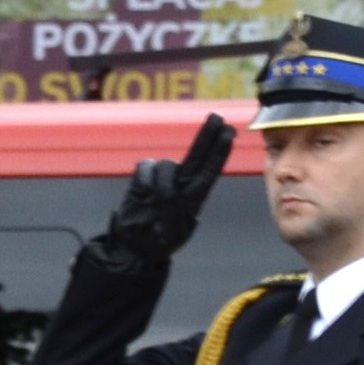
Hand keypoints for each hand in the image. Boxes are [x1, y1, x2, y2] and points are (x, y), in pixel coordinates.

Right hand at [99, 113, 236, 267]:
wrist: (133, 247)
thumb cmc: (158, 242)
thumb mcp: (173, 233)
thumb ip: (173, 210)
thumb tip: (166, 188)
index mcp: (195, 197)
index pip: (211, 169)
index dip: (220, 151)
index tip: (230, 133)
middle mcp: (181, 183)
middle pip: (197, 154)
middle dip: (208, 134)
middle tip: (217, 117)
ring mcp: (161, 179)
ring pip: (166, 164)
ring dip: (161, 180)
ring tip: (153, 203)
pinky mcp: (142, 179)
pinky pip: (145, 167)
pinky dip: (143, 179)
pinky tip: (142, 194)